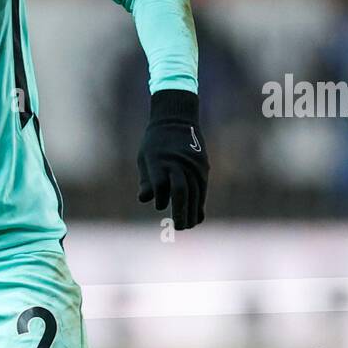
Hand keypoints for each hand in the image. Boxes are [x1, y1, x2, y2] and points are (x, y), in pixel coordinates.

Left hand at [137, 90, 207, 230]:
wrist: (177, 119)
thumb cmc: (155, 143)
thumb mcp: (145, 157)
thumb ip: (147, 179)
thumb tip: (145, 199)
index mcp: (159, 160)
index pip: (160, 184)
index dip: (160, 198)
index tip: (159, 207)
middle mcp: (178, 163)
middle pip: (181, 191)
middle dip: (180, 211)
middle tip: (178, 227)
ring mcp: (192, 165)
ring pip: (194, 192)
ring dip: (191, 211)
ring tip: (187, 226)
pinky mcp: (202, 167)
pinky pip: (202, 189)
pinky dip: (200, 203)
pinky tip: (197, 216)